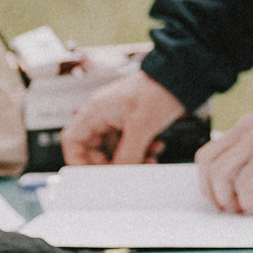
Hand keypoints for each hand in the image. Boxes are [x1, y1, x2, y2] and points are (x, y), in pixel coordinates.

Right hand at [63, 69, 187, 164]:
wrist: (181, 76)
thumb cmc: (159, 90)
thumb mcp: (142, 128)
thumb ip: (127, 155)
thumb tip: (117, 175)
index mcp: (96, 110)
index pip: (72, 140)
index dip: (77, 160)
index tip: (92, 176)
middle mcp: (102, 114)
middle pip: (93, 149)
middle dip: (111, 164)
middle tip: (127, 172)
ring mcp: (116, 118)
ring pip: (113, 149)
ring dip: (130, 159)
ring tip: (149, 160)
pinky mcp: (130, 121)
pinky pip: (127, 144)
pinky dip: (139, 151)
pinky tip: (155, 149)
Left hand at [194, 105, 252, 214]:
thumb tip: (243, 173)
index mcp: (244, 127)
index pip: (208, 153)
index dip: (207, 180)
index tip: (219, 196)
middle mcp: (245, 131)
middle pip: (206, 163)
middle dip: (211, 191)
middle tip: (227, 206)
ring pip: (219, 174)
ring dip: (226, 199)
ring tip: (243, 209)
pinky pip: (247, 183)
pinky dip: (247, 201)